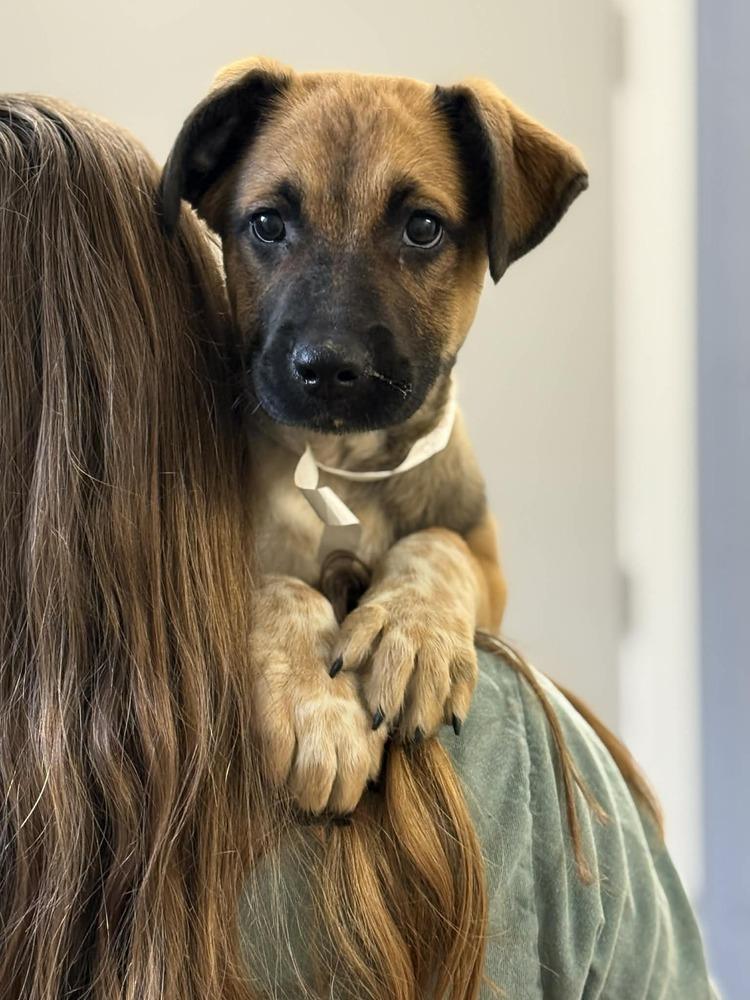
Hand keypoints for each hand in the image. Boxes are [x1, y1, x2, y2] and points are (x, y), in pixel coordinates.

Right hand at [250, 576, 385, 813]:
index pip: (365, 771)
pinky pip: (276, 747)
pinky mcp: (269, 692)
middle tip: (310, 803)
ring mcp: (302, 703)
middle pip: (343, 781)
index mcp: (358, 711)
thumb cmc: (320, 659)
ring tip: (290, 792)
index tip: (332, 801)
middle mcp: (336, 711)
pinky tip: (269, 768)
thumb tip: (369, 778)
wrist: (287, 608)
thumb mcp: (352, 691)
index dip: (347, 797)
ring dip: (300, 795)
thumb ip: (364, 730)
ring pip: (313, 773)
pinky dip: (272, 768)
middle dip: (325, 804)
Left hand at [331, 529, 478, 739]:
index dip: (348, 646)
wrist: (440, 577)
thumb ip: (354, 644)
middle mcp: (410, 626)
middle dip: (389, 690)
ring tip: (414, 736)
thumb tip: (334, 681)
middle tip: (377, 723)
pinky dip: (458, 701)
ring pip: (432, 673)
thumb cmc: (389, 611)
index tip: (334, 670)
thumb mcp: (367, 614)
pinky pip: (463, 678)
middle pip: (398, 657)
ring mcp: (439, 639)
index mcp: (379, 613)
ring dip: (424, 706)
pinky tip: (451, 724)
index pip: (363, 626)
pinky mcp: (463, 651)